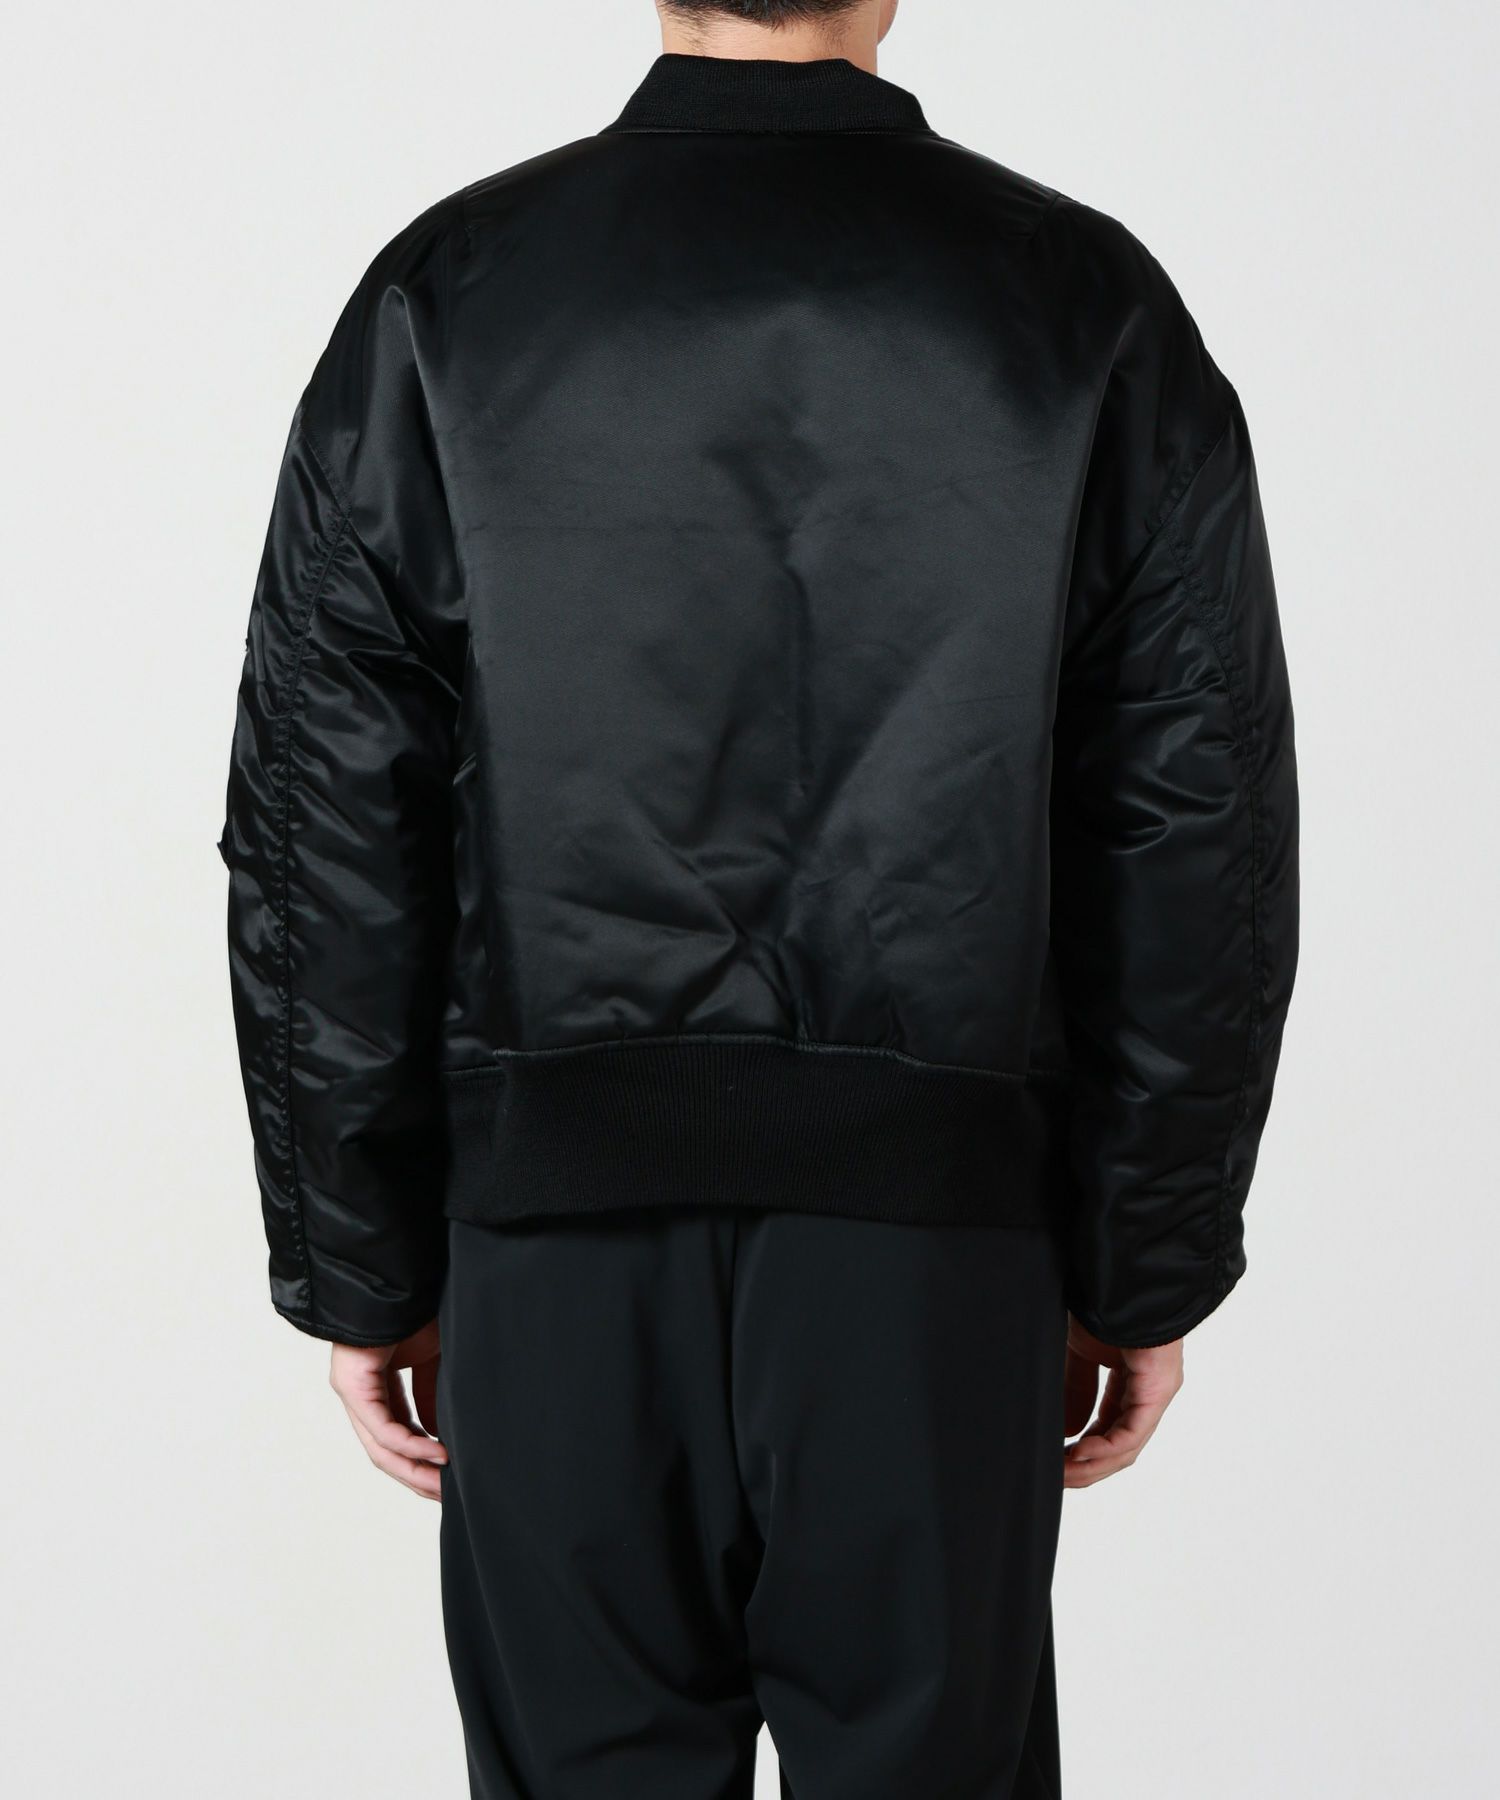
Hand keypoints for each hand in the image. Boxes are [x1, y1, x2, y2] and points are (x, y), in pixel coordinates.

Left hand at [329, 1321, 446, 1500]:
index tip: (451, 1480)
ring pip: (380, 1446)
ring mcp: (353, 1390)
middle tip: (448, 1497)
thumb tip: (440, 1436)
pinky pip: (380, 1425)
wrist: (402, 1275)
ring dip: (413, 1469)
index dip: (424, 1461)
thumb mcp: (435, 1361)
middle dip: (419, 1477)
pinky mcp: (352, 1384)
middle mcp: (362, 1394)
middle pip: (387, 1451)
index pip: (399, 1436)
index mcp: (380, 1388)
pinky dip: (409, 1443)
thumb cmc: (418, 1310)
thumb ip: (433, 1397)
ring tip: (444, 1486)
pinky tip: (437, 1452)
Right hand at [1063, 1318, 1183, 1488]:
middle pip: (1119, 1446)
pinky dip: (1105, 1449)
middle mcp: (1148, 1392)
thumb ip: (1074, 1390)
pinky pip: (1131, 1432)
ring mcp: (1156, 1393)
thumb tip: (1066, 1432)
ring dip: (1093, 1465)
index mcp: (1131, 1381)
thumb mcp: (1079, 1353)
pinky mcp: (1157, 1390)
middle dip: (1086, 1466)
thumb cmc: (1102, 1303)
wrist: (1119, 1277)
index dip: (1082, 1450)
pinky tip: (1079, 1454)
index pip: (1109, 1428)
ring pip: (1127, 1447)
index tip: (1056, 1463)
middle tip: (1056, 1478)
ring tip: (1063, 1473)